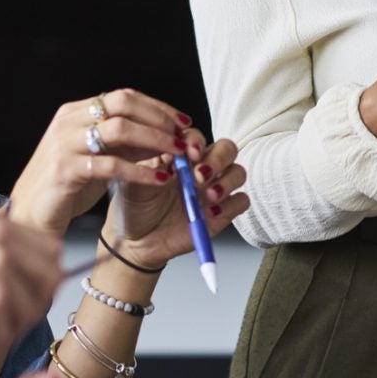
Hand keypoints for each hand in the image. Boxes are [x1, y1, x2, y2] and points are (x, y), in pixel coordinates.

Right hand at [7, 89, 188, 234]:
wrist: (32, 214)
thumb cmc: (66, 185)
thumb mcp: (97, 156)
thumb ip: (124, 143)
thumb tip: (165, 135)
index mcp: (76, 112)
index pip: (124, 96)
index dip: (157, 107)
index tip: (182, 122)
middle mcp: (69, 121)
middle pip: (123, 104)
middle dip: (158, 119)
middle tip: (182, 137)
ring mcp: (64, 143)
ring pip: (120, 129)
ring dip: (155, 140)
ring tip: (177, 155)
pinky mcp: (65, 169)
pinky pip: (111, 164)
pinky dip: (140, 170)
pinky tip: (158, 178)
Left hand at [108, 131, 248, 269]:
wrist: (138, 241)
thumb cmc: (136, 207)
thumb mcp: (135, 182)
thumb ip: (151, 165)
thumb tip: (170, 151)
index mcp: (180, 155)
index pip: (197, 136)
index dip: (196, 140)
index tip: (189, 152)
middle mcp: (201, 169)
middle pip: (226, 149)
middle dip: (217, 158)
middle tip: (201, 175)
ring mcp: (214, 189)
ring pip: (238, 172)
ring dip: (226, 181)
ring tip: (208, 195)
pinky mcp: (222, 212)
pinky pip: (241, 201)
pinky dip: (231, 204)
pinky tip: (211, 212)